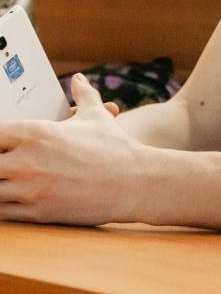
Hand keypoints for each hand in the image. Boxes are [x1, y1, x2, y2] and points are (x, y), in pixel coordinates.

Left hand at [0, 74, 145, 224]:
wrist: (135, 182)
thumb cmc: (114, 147)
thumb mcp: (96, 115)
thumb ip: (82, 95)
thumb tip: (79, 79)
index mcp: (36, 133)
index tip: (2, 143)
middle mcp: (27, 161)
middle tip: (4, 164)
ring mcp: (31, 189)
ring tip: (7, 181)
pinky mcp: (38, 213)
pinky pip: (3, 214)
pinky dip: (3, 208)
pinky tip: (11, 200)